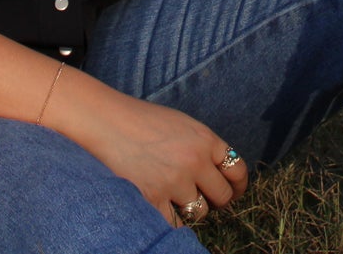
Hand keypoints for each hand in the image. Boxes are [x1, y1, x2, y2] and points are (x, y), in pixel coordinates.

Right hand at [52, 77, 248, 225]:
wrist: (104, 121)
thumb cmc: (140, 121)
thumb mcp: (181, 124)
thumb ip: (203, 147)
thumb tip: (219, 175)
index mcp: (205, 139)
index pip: (238, 170)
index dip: (238, 186)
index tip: (233, 192)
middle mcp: (195, 161)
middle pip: (222, 197)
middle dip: (214, 201)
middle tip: (202, 198)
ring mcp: (174, 181)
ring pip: (199, 212)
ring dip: (189, 209)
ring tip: (172, 196)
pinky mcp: (152, 198)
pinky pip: (174, 222)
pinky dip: (167, 217)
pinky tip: (158, 204)